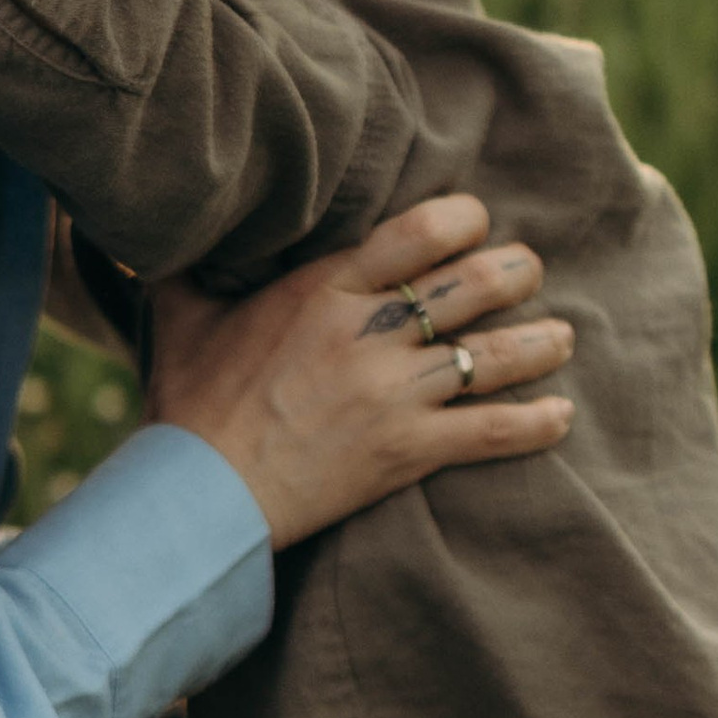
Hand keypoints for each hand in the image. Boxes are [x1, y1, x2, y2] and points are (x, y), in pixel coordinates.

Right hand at [144, 194, 573, 548]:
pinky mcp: (406, 451)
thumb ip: (184, 266)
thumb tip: (154, 231)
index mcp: (322, 290)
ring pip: (491, 355)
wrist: (198, 497)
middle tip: (531, 269)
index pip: (416, 233)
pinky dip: (535, 424)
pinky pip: (490, 432)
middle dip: (514, 272)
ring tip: (563, 334)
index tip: (476, 221)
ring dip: (539, 342)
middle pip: (469, 285)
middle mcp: (368, 334)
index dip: (461, 220)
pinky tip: (562, 415)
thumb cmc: (188, 405)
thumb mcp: (181, 316)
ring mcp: (393, 394)